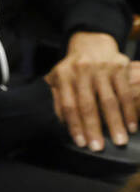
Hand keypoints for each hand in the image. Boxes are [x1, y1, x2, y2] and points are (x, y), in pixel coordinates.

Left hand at [45, 31, 135, 149]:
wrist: (92, 43)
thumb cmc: (74, 67)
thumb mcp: (60, 78)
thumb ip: (59, 98)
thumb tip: (62, 121)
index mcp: (64, 75)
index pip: (69, 105)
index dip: (74, 125)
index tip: (81, 142)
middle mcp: (81, 71)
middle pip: (88, 105)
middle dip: (93, 128)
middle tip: (98, 148)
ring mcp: (101, 69)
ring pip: (109, 101)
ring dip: (115, 123)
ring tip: (119, 141)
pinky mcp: (119, 67)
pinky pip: (125, 93)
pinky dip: (130, 112)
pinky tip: (132, 127)